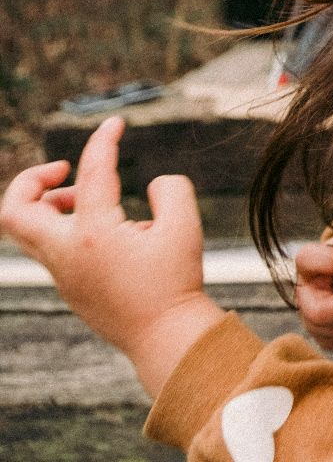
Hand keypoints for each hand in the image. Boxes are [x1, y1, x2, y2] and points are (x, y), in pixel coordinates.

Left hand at [0, 117, 223, 396]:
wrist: (164, 337)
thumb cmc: (177, 283)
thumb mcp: (186, 227)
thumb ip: (171, 190)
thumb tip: (151, 185)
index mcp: (93, 234)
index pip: (91, 173)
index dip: (103, 141)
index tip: (114, 124)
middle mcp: (66, 253)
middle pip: (14, 209)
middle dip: (32, 179)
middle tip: (65, 170)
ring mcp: (62, 272)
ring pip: (26, 229)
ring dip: (49, 203)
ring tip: (86, 198)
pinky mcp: (69, 285)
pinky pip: (49, 246)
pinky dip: (65, 226)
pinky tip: (106, 228)